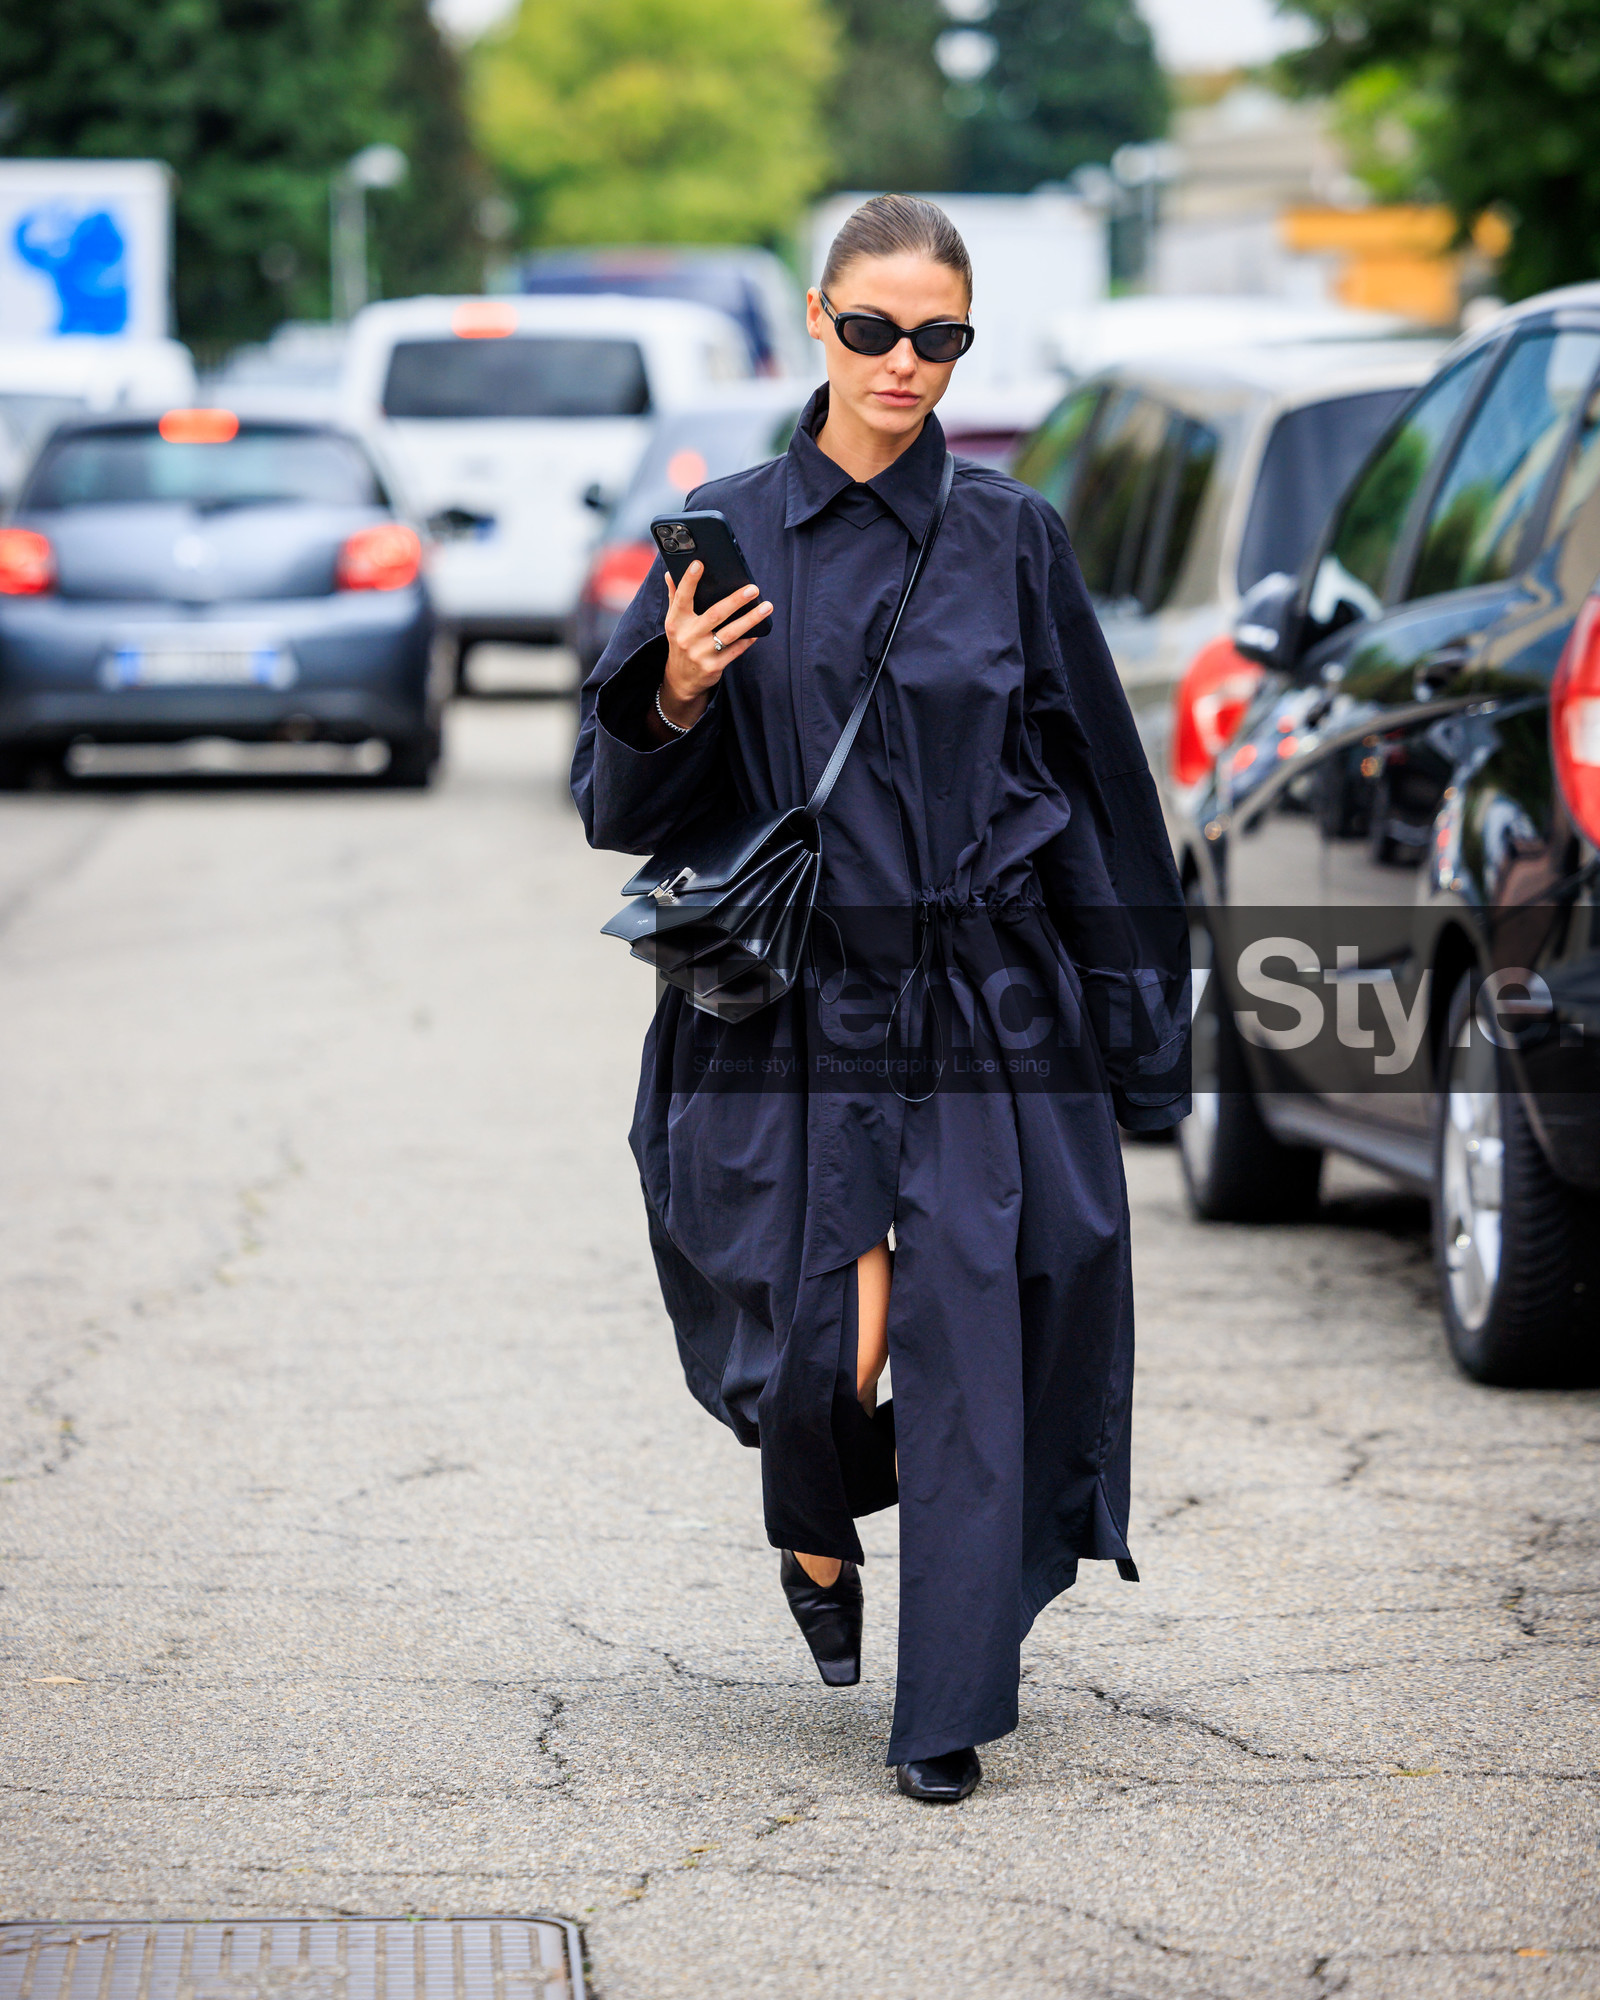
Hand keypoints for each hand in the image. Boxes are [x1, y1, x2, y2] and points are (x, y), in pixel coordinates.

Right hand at [658, 562, 771, 729]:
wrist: (682, 679)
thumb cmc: (682, 640)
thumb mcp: (674, 621)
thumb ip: (675, 597)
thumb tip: (671, 572)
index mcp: (676, 621)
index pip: (682, 597)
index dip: (690, 580)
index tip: (699, 563)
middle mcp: (687, 636)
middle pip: (715, 614)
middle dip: (736, 600)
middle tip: (754, 588)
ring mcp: (700, 653)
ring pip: (730, 633)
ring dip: (750, 619)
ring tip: (766, 606)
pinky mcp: (713, 666)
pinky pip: (735, 650)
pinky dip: (747, 640)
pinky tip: (758, 631)